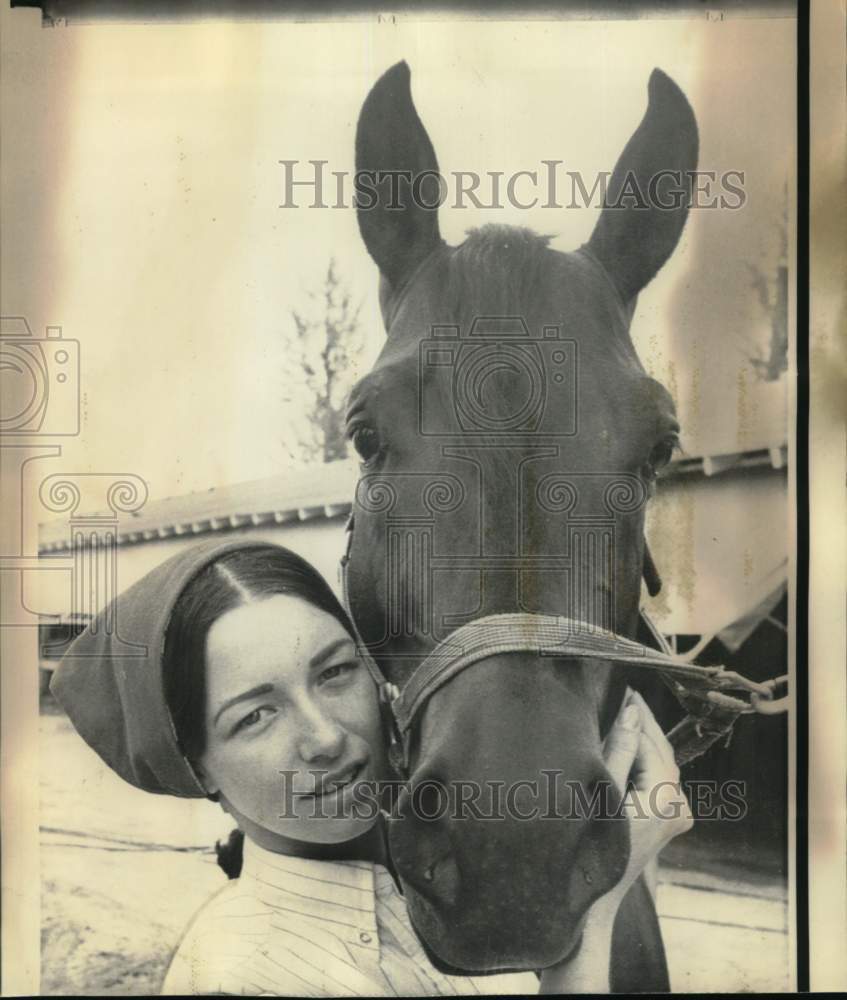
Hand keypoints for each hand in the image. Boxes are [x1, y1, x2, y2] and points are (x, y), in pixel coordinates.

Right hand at [597, 687, 692, 914]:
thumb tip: (632, 712)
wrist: (592, 899)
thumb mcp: (601, 790)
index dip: (632, 718)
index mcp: (666, 798)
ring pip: (661, 765)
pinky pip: (659, 780)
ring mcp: (677, 816)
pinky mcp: (669, 821)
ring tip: (625, 713)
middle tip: (626, 692)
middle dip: (643, 724)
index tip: (621, 690)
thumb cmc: (591, 846)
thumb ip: (619, 750)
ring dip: (644, 741)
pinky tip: (629, 745)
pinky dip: (645, 761)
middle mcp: (679, 806)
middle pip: (661, 752)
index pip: (648, 743)